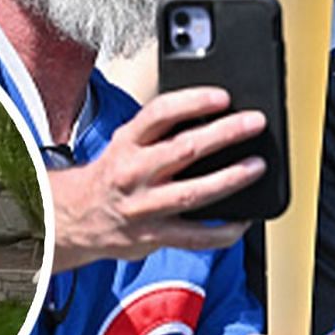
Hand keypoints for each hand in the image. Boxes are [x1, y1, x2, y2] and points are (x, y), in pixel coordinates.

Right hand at [50, 86, 262, 268]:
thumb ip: (159, 131)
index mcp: (127, 143)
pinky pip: (197, 237)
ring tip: (256, 167)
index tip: (222, 97)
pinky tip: (243, 219)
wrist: (78, 217)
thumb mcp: (125, 143)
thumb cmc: (111, 176)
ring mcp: (145, 207)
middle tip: (254, 123)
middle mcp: (135, 173)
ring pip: (194, 193)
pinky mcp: (155, 236)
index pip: (160, 113)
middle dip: (225, 133)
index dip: (193, 102)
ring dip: (230, 178)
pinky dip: (225, 230)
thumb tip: (209, 117)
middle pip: (185, 149)